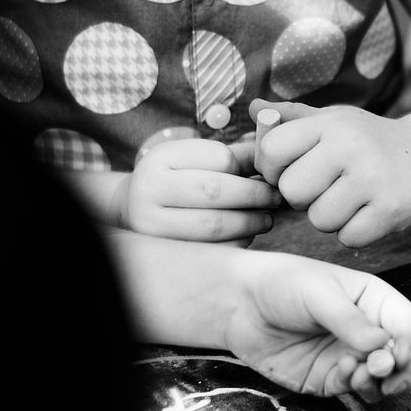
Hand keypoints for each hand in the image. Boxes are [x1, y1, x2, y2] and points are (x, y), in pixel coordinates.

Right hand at [121, 137, 280, 243]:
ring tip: (266, 219)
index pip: (219, 158)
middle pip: (215, 190)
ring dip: (249, 223)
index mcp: (162, 157)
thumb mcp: (194, 158)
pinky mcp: (162, 253)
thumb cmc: (177, 179)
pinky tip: (246, 236)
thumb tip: (273, 158)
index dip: (246, 169)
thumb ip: (234, 157)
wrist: (133, 209)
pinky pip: (209, 252)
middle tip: (277, 198)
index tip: (265, 175)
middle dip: (254, 196)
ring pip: (212, 225)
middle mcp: (150, 188)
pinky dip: (235, 244)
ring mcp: (151, 224)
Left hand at [225, 251, 410, 400]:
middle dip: (400, 370)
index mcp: (372, 299)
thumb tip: (383, 346)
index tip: (396, 353)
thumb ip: (350, 319)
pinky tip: (342, 372)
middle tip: (380, 370)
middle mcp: (366, 329)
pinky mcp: (330, 378)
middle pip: (403, 358)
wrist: (240, 304)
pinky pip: (355, 390)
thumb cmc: (281, 283)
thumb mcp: (318, 292)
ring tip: (359, 374)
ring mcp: (350, 355)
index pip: (407, 323)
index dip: (408, 341)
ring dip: (379, 384)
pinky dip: (355, 387)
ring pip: (384, 381)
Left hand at [251, 99, 410, 246]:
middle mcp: (351, 146)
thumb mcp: (331, 119)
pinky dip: (352, 231)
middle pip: (291, 191)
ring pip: (319, 219)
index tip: (289, 168)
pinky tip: (365, 211)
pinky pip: (348, 238)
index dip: (271, 166)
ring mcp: (374, 179)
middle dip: (301, 196)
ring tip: (346, 198)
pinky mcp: (391, 210)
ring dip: (328, 216)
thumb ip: (290, 116)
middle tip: (322, 186)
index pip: (272, 148)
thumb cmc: (364, 139)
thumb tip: (253, 108)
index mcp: (330, 122)